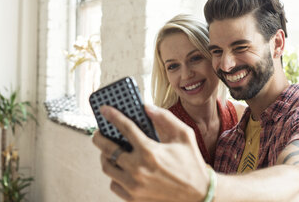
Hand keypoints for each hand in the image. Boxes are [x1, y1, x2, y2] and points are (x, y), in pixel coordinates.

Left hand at [92, 104, 209, 201]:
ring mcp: (134, 186)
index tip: (104, 109)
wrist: (199, 194)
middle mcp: (138, 169)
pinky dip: (115, 175)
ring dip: (106, 156)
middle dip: (99, 137)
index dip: (112, 116)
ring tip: (110, 150)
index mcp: (150, 151)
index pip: (124, 128)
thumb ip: (165, 118)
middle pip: (107, 149)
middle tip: (99, 132)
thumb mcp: (184, 135)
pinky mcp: (133, 199)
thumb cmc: (191, 163)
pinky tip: (121, 168)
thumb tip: (146, 107)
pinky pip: (114, 184)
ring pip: (107, 167)